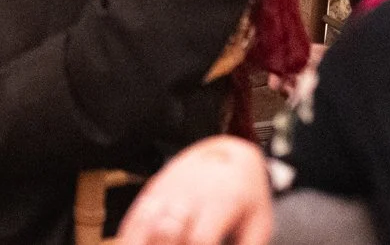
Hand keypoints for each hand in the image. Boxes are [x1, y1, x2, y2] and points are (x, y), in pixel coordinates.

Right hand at [118, 138, 272, 244]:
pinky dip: (130, 233)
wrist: (230, 153)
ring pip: (146, 220)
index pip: (201, 238)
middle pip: (168, 231)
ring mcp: (169, 189)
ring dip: (144, 241)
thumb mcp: (259, 222)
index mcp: (221, 201)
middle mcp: (191, 192)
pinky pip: (135, 213)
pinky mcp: (154, 190)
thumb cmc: (247, 194)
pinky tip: (130, 243)